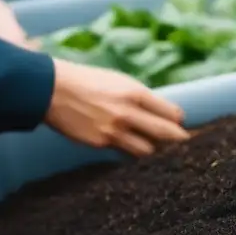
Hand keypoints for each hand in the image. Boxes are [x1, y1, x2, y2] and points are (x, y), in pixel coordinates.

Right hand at [46, 59, 190, 155]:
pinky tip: (131, 146)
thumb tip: (162, 113)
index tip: (180, 123)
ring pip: (147, 149)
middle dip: (178, 139)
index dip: (178, 120)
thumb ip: (141, 98)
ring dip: (153, 148)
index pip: (172, 113)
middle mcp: (128, 113)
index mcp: (136, 93)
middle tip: (183, 142)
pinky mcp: (100, 143)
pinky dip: (131, 150)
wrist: (52, 89)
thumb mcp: (120, 82)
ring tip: (154, 145)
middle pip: (166, 134)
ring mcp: (114, 130)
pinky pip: (125, 152)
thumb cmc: (88, 82)